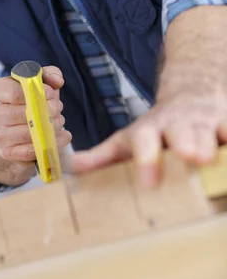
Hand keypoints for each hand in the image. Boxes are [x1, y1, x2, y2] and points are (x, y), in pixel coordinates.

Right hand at [0, 65, 71, 164]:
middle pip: (25, 113)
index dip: (39, 93)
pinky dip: (51, 144)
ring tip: (59, 122)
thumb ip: (49, 74)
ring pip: (30, 133)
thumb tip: (57, 82)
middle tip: (58, 109)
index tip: (52, 94)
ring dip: (52, 127)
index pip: (16, 92)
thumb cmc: (26, 101)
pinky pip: (32, 150)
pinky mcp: (7, 152)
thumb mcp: (37, 81)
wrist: (10, 130)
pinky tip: (61, 136)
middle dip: (49, 111)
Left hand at [70, 90, 226, 187]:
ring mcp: (205, 122)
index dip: (146, 160)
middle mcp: (178, 124)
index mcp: (150, 130)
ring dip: (211, 142)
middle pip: (181, 132)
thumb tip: (68, 168)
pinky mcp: (226, 122)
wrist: (191, 95)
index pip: (144, 141)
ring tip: (210, 158)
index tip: (148, 183)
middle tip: (191, 157)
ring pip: (209, 131)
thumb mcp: (129, 140)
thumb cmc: (158, 129)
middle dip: (186, 142)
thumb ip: (102, 156)